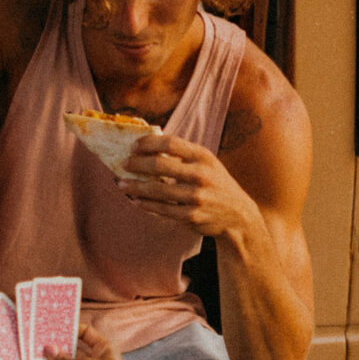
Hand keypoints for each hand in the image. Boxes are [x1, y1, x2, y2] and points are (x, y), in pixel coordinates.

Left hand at [120, 133, 257, 241]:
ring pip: (156, 190)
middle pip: (160, 165)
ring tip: (121, 184)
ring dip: (134, 186)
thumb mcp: (207, 163)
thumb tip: (148, 145)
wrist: (238, 216)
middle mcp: (201, 175)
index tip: (134, 146)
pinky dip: (145, 204)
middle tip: (124, 164)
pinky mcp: (191, 216)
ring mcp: (196, 197)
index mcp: (203, 157)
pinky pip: (161, 209)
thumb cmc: (215, 184)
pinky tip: (135, 200)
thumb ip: (183, 155)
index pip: (171, 143)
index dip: (148, 143)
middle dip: (137, 164)